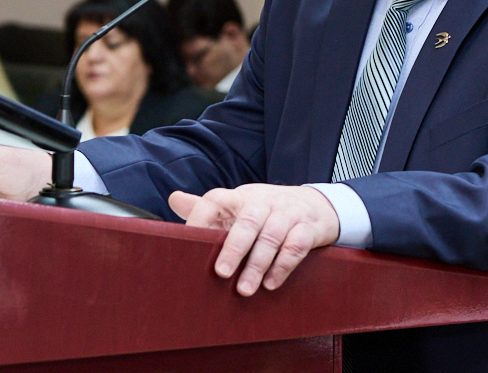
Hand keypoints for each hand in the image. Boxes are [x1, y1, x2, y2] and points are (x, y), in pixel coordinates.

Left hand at [168, 184, 339, 296]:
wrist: (314, 205)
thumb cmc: (267, 210)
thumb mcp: (240, 205)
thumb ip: (209, 208)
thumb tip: (173, 199)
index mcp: (240, 197)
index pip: (216, 200)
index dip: (200, 218)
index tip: (188, 242)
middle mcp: (264, 201)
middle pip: (247, 222)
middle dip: (234, 249)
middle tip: (221, 273)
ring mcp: (287, 213)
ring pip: (271, 237)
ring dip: (257, 265)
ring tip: (245, 290)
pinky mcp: (308, 227)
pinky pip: (296, 246)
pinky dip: (283, 266)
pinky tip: (271, 283)